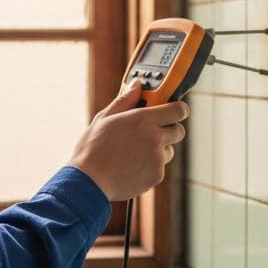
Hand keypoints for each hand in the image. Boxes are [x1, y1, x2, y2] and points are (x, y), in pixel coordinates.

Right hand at [66, 80, 189, 201]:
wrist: (89, 181)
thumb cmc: (92, 149)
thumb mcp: (104, 118)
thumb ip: (125, 100)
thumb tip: (136, 85)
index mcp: (143, 120)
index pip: (178, 110)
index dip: (179, 109)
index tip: (174, 110)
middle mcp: (154, 138)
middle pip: (179, 131)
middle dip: (169, 130)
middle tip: (152, 132)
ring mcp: (157, 159)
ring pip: (168, 151)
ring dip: (158, 150)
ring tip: (133, 153)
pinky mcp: (156, 176)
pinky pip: (160, 168)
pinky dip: (150, 168)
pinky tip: (130, 167)